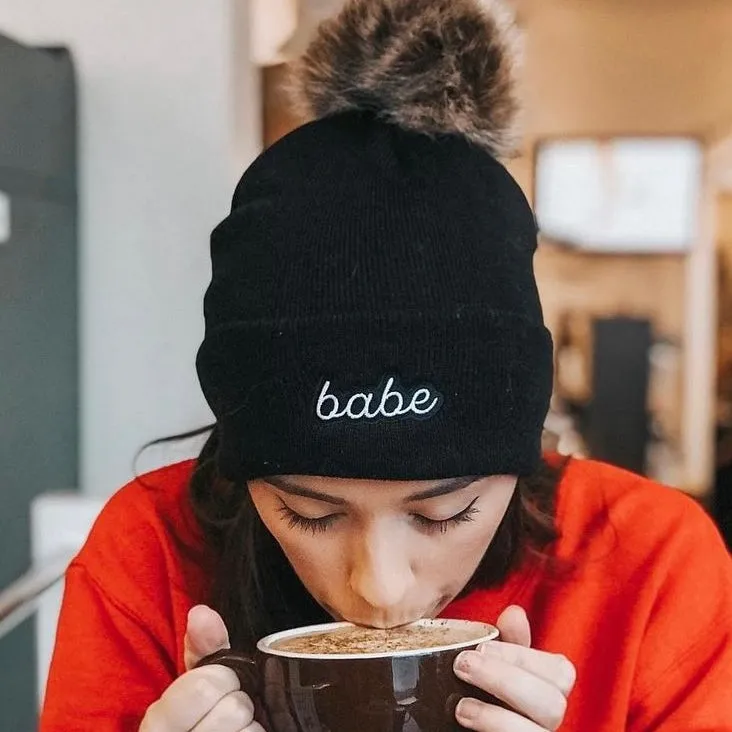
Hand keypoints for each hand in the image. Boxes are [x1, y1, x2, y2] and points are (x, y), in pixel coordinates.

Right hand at [139, 605, 264, 731]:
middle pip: (231, 711)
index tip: (221, 687)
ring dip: (253, 728)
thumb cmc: (205, 719)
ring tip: (237, 731)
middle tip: (231, 712)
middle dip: (240, 705)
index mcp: (157, 721)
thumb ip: (203, 649)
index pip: (202, 686)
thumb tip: (200, 612)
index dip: (222, 680)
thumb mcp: (199, 684)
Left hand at [452, 606, 575, 730]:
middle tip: (465, 664)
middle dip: (505, 679)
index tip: (481, 646)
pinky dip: (493, 726)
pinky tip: (465, 716)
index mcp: (549, 690)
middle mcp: (549, 720)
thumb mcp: (491, 666)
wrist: (457, 722)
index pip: (560, 671)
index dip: (521, 655)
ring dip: (496, 712)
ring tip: (461, 703)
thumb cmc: (480, 696)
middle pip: (554, 702)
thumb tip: (515, 613)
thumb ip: (507, 643)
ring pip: (541, 729)